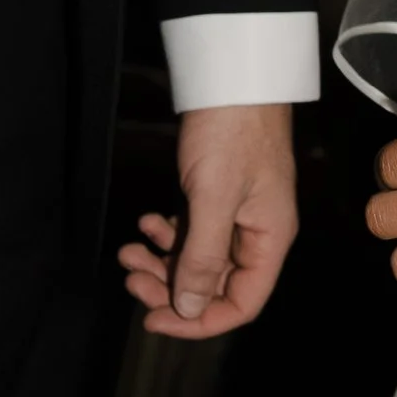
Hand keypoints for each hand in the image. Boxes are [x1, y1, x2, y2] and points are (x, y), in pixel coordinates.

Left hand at [116, 102, 298, 340]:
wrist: (233, 75)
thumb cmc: (230, 135)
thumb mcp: (213, 200)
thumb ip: (201, 259)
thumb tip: (187, 310)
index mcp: (269, 240)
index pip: (241, 304)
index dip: (198, 321)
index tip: (154, 318)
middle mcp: (256, 233)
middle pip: (214, 285)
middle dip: (170, 288)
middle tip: (130, 277)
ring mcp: (237, 213)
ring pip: (198, 258)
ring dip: (162, 260)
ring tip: (127, 251)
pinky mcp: (219, 194)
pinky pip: (194, 230)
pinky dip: (168, 232)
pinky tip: (146, 221)